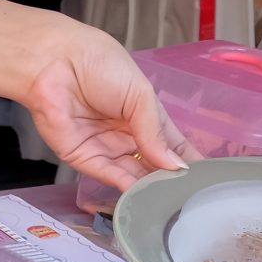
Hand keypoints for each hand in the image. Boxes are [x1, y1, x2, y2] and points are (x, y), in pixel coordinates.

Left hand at [16, 19, 188, 191]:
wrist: (57, 64)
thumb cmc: (99, 65)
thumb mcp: (140, 95)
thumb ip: (155, 132)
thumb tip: (174, 165)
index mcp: (145, 115)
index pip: (171, 144)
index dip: (186, 160)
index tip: (204, 178)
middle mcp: (127, 135)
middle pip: (152, 165)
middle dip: (168, 179)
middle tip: (186, 193)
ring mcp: (106, 148)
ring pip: (133, 175)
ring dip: (149, 187)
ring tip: (168, 197)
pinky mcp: (84, 159)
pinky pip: (109, 177)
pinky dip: (126, 188)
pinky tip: (143, 194)